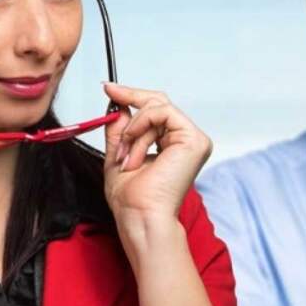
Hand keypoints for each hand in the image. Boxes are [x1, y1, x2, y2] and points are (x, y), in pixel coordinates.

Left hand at [102, 83, 211, 223]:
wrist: (140, 216)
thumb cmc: (132, 199)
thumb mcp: (119, 154)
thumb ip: (121, 130)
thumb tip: (118, 105)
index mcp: (172, 145)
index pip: (157, 110)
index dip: (133, 96)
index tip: (110, 88)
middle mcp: (186, 141)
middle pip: (160, 102)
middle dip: (131, 99)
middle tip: (111, 92)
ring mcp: (194, 140)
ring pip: (157, 109)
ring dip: (133, 130)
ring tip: (125, 156)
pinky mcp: (195, 140)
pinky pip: (163, 113)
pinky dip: (142, 127)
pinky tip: (135, 150)